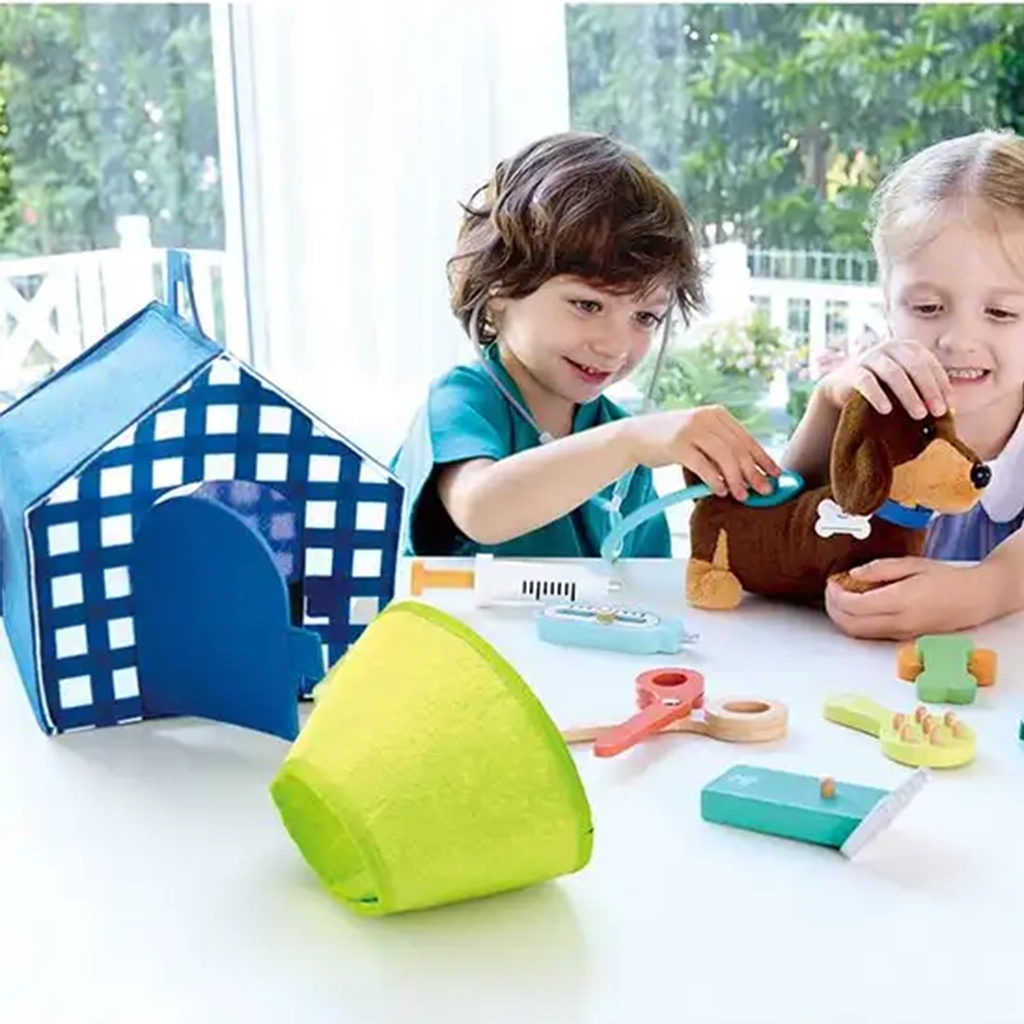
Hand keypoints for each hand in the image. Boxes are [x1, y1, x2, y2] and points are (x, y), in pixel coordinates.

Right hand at [627, 405, 781, 500]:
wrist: (636, 436)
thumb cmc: (672, 441)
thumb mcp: (700, 436)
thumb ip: (722, 447)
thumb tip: (752, 472)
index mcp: (717, 414)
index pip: (747, 438)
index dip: (764, 458)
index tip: (777, 475)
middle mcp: (706, 418)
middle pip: (738, 449)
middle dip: (754, 472)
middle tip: (764, 491)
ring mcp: (691, 429)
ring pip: (724, 457)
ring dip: (736, 479)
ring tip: (742, 496)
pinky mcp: (677, 444)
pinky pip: (703, 465)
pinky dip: (714, 479)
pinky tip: (720, 491)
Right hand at [818, 339, 952, 419]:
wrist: (843, 388)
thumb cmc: (882, 388)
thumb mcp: (906, 386)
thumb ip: (925, 392)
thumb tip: (950, 409)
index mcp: (907, 348)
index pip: (929, 362)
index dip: (941, 382)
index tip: (948, 404)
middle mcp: (890, 347)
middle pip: (915, 366)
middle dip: (929, 390)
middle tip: (938, 412)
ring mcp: (870, 357)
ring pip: (893, 373)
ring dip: (909, 395)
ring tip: (919, 415)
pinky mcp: (852, 372)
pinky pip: (866, 382)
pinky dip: (878, 396)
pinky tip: (887, 410)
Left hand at [825, 557, 993, 638]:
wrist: (974, 599)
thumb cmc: (946, 578)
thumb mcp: (912, 564)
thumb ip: (880, 569)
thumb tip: (854, 574)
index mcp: (900, 601)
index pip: (854, 606)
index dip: (836, 595)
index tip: (832, 581)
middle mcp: (898, 622)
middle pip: (850, 624)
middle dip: (833, 608)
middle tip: (831, 591)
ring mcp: (900, 634)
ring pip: (858, 634)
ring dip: (841, 618)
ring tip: (840, 598)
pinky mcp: (902, 639)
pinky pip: (870, 635)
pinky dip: (855, 624)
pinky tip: (857, 608)